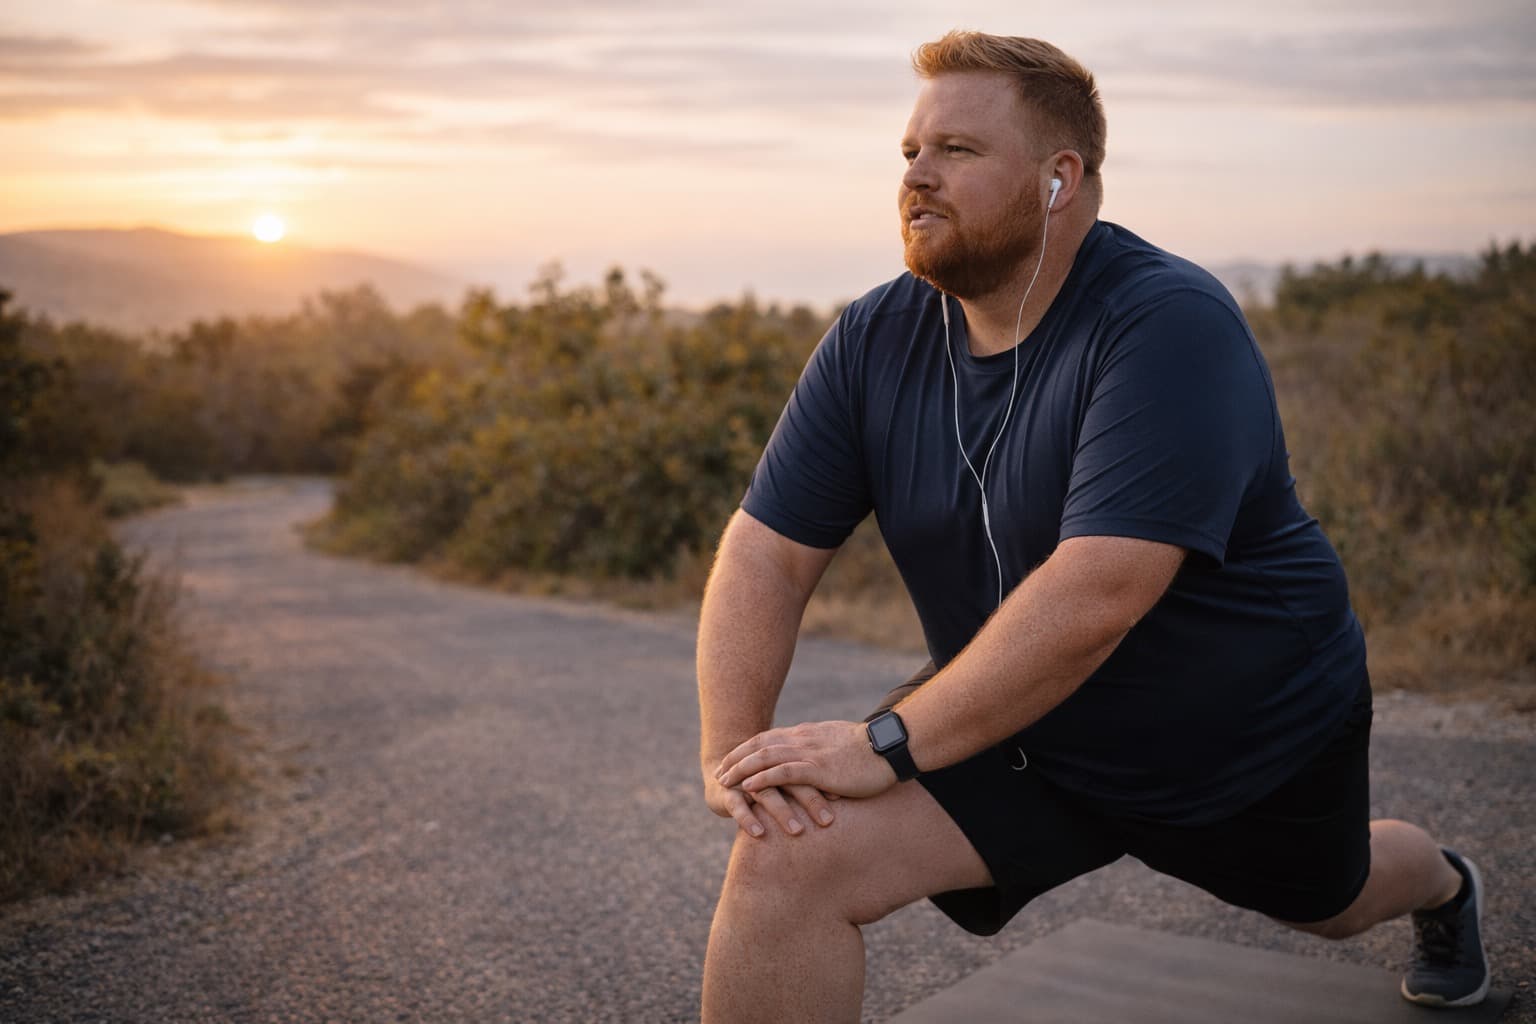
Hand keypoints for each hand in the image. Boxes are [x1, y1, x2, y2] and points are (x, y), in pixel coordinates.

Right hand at [702, 768, 839, 838]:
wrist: (720, 774)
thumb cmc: (763, 782)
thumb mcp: (787, 780)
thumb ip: (811, 783)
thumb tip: (850, 791)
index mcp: (783, 761)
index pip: (808, 769)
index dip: (826, 782)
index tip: (844, 798)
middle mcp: (765, 769)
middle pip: (791, 780)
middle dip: (810, 800)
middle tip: (828, 821)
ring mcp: (745, 779)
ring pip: (765, 793)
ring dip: (782, 812)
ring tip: (798, 831)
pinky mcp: (725, 792)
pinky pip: (736, 806)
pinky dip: (748, 818)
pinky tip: (760, 834)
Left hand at [715, 720, 896, 800]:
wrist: (888, 747)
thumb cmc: (871, 751)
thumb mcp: (840, 747)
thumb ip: (824, 751)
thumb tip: (819, 761)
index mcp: (807, 734)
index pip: (769, 738)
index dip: (748, 749)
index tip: (734, 759)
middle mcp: (803, 739)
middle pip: (760, 745)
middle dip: (737, 758)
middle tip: (720, 772)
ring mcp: (809, 753)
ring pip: (765, 757)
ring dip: (741, 769)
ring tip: (724, 781)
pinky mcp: (817, 768)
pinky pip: (782, 772)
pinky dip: (761, 778)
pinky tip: (747, 787)